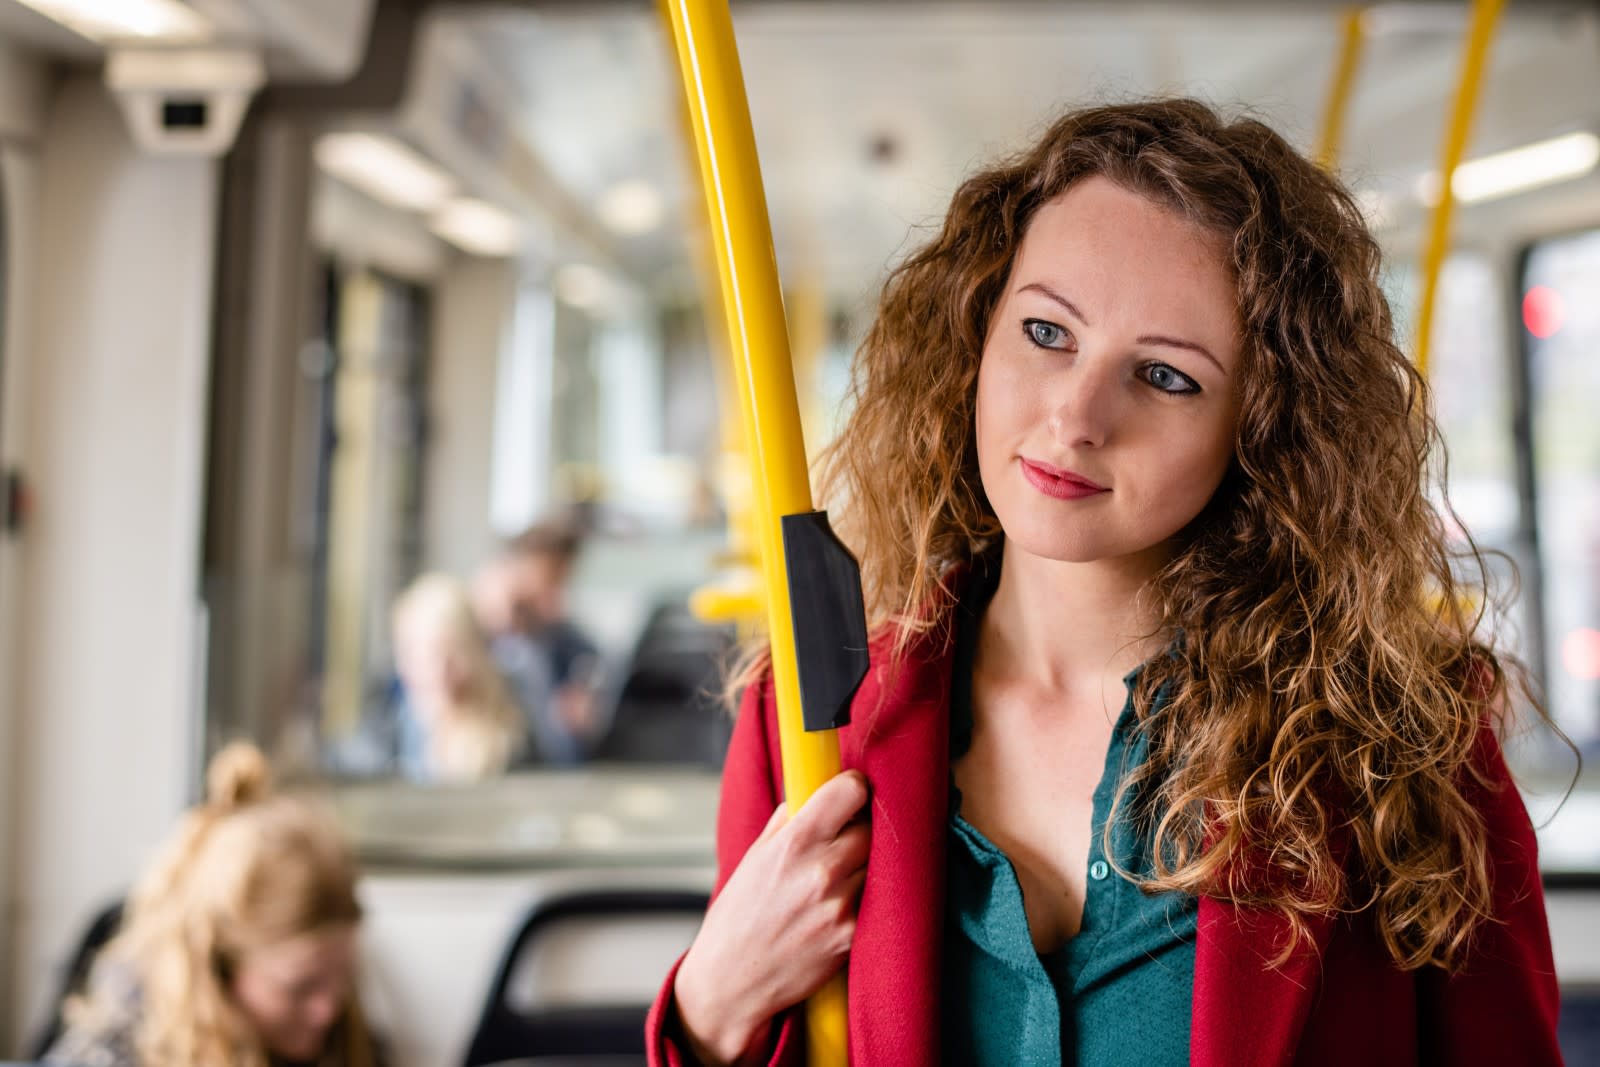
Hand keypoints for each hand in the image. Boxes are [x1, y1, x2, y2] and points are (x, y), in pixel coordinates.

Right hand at [673, 770, 870, 1065]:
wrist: (732, 980)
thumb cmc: (738, 917)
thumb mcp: (753, 857)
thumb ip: (787, 822)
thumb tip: (813, 793)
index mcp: (794, 843)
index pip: (850, 792)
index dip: (855, 787)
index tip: (854, 792)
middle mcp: (821, 870)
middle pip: (871, 827)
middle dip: (861, 827)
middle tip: (846, 837)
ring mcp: (840, 905)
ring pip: (876, 864)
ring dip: (864, 864)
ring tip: (838, 875)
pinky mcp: (852, 935)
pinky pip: (874, 901)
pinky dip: (864, 897)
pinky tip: (839, 904)